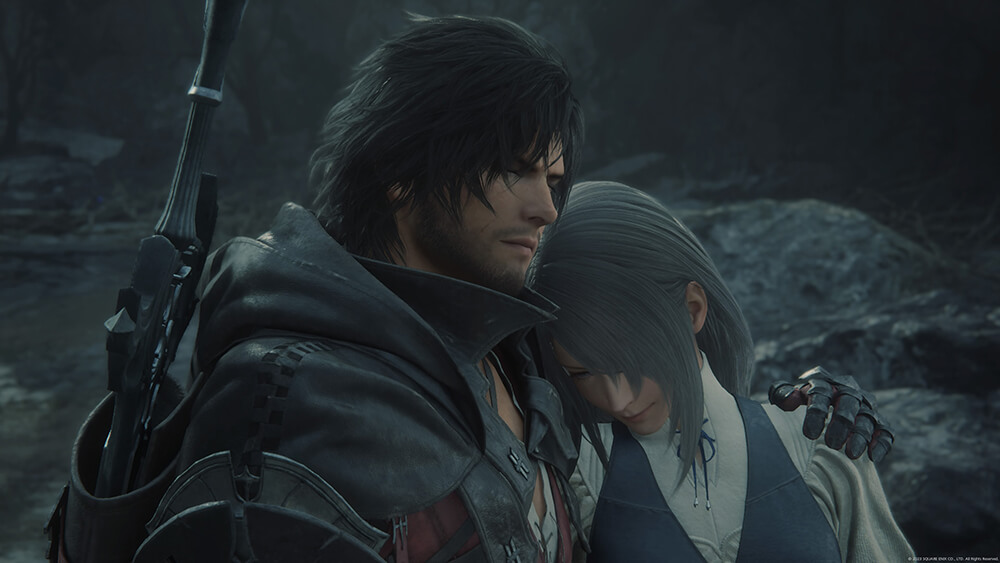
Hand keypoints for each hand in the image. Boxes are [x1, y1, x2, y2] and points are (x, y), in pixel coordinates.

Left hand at [768, 367, 893, 462]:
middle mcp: (848, 390)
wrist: (822, 406)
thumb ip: (784, 396)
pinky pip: (885, 430)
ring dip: (860, 436)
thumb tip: (789, 400)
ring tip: (850, 454)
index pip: (821, 394)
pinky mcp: (878, 421)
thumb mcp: (787, 397)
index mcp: (824, 382)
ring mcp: (865, 406)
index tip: (808, 435)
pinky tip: (873, 457)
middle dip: (841, 424)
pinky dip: (881, 442)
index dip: (816, 414)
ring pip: (867, 418)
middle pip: (848, 403)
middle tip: (831, 444)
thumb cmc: (801, 403)